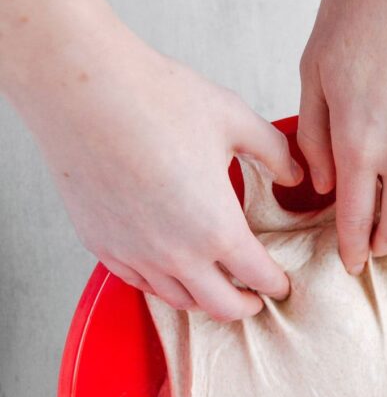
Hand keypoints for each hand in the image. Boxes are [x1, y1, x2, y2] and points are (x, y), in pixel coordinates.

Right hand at [16, 23, 302, 320]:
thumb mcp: (234, 119)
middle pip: (221, 306)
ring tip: (215, 288)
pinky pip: (140, 283)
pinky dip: (164, 286)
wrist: (81, 90)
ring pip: (179, 300)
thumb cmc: (157, 99)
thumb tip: (294, 175)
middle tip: (255, 299)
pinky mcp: (103, 245)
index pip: (258, 276)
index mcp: (217, 227)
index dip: (277, 284)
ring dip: (204, 300)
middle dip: (245, 307)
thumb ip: (273, 152)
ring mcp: (136, 254)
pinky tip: (171, 273)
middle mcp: (177, 254)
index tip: (281, 284)